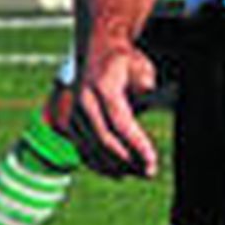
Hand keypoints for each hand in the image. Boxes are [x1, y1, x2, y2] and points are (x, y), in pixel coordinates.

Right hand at [69, 37, 160, 177]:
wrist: (98, 50)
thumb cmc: (125, 61)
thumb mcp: (141, 66)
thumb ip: (144, 84)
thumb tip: (148, 98)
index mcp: (101, 87)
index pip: (120, 123)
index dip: (136, 144)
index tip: (151, 160)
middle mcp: (83, 102)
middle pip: (104, 139)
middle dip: (128, 160)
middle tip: (150, 171)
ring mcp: (75, 114)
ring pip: (92, 149)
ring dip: (116, 166)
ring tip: (140, 173)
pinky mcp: (72, 124)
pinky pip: (84, 150)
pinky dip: (100, 165)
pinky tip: (120, 174)